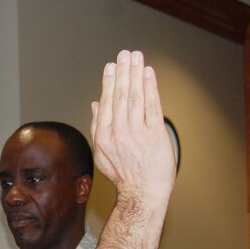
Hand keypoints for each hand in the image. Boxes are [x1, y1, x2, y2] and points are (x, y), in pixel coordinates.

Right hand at [90, 50, 175, 207]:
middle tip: (125, 54)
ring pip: (134, 96)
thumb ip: (98, 127)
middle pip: (120, 95)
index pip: (107, 102)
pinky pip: (151, 105)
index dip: (109, 82)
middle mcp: (118, 132)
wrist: (141, 193)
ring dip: (135, 74)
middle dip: (122, 72)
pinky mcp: (154, 134)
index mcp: (103, 136)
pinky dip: (150, 87)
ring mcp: (136, 133)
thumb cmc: (124, 176)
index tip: (111, 66)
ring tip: (136, 57)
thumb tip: (95, 105)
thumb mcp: (102, 153)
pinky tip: (148, 74)